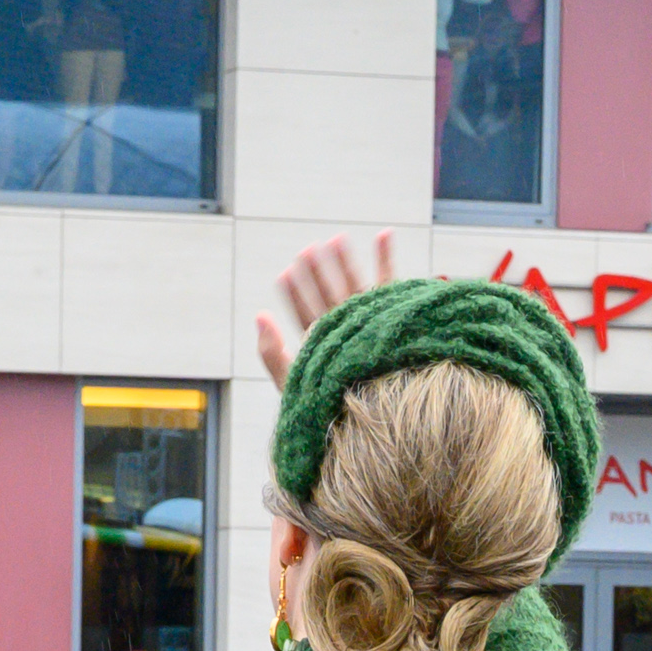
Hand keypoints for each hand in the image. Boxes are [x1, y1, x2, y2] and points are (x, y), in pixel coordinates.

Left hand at [254, 230, 396, 390]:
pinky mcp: (393, 312)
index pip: (303, 311)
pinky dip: (387, 256)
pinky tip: (384, 234)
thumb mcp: (293, 380)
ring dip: (345, 260)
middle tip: (307, 249)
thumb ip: (272, 352)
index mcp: (321, 342)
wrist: (374, 416)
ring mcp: (369, 318)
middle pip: (327, 292)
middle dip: (316, 271)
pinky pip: (390, 280)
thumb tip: (259, 315)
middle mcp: (344, 327)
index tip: (284, 273)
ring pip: (354, 283)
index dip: (293, 292)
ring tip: (336, 237)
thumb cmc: (330, 404)